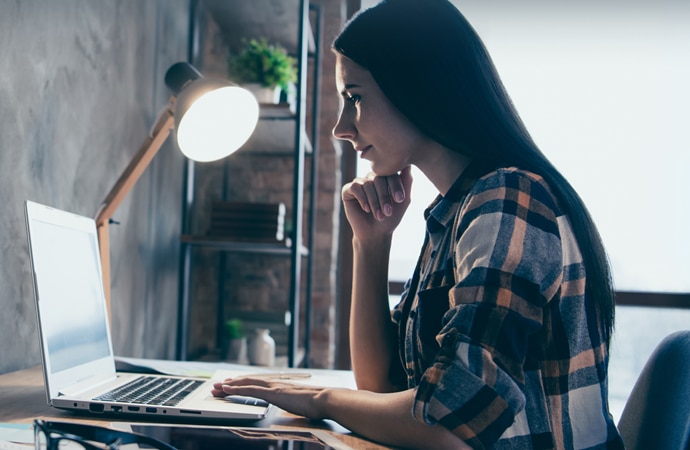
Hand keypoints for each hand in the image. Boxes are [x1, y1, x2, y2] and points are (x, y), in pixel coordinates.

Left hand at [211, 377, 334, 419]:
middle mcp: (275, 383)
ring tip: (217, 386)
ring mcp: (273, 387)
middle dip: (232, 383)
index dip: (243, 383)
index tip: (232, 384)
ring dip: (230, 385)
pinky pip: (250, 390)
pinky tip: (226, 390)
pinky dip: (236, 389)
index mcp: (281, 386)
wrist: (324, 399)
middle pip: (248, 381)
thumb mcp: (301, 403)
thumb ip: (294, 402)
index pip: (258, 383)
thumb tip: (295, 404)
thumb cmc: (317, 403)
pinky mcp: (272, 393)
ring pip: (246, 384)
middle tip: (217, 384)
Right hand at [341, 166, 412, 238]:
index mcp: (385, 177)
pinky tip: (367, 209)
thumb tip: (408, 164)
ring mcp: (360, 182)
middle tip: (388, 211)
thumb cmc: (390, 218)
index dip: (395, 185)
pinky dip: (362, 199)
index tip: (400, 200)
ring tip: (379, 215)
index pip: (390, 172)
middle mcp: (372, 177)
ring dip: (374, 201)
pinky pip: (355, 187)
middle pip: (378, 177)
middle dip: (384, 196)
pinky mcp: (348, 189)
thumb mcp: (403, 200)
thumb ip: (407, 182)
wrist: (375, 233)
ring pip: (367, 183)